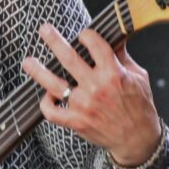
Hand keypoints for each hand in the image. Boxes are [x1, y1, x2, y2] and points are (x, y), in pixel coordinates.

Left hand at [22, 23, 161, 163]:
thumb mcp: (139, 77)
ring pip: (54, 84)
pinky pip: (53, 112)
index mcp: (114, 74)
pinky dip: (46, 104)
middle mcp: (96, 87)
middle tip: (44, 29)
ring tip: (28, 62)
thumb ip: (123, 57)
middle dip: (54, 41)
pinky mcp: (76, 121)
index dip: (87, 35)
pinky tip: (47, 96)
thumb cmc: (139, 106)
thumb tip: (115, 37)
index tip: (82, 34)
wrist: (137, 139)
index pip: (96, 46)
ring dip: (38, 71)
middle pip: (69, 58)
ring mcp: (84, 105)